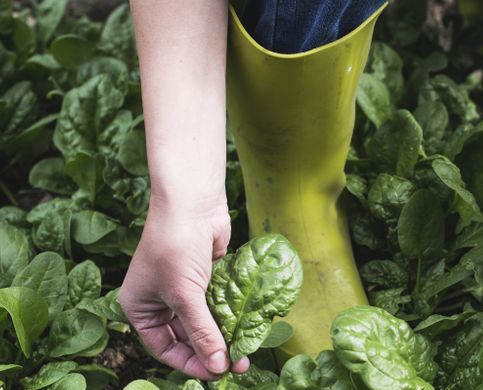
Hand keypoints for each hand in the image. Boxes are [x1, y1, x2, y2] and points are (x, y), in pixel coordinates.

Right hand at [119, 194, 247, 379]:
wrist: (192, 203)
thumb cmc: (176, 245)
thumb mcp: (185, 295)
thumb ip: (202, 332)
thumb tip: (218, 365)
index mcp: (140, 308)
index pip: (164, 348)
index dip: (190, 363)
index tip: (215, 373)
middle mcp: (160, 301)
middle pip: (187, 338)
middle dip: (211, 351)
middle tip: (236, 366)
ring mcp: (184, 289)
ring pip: (205, 323)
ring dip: (223, 337)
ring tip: (245, 352)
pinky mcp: (206, 278)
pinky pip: (218, 305)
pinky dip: (230, 317)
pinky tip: (246, 329)